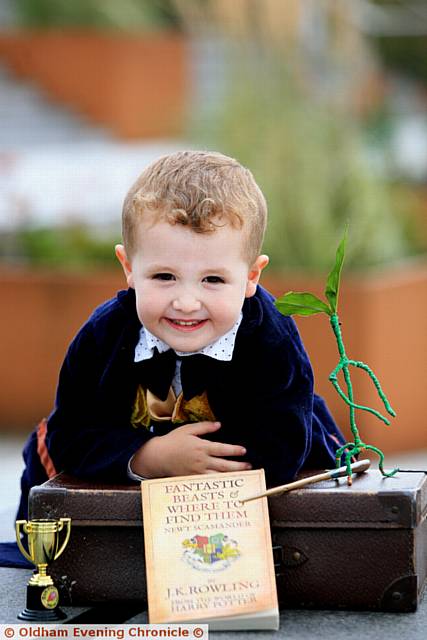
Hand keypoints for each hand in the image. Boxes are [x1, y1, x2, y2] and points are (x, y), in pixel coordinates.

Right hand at [131, 421, 251, 477]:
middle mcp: (201, 461)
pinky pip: (208, 483)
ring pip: (218, 476)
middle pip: (224, 465)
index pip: (222, 449)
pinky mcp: (193, 479)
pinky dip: (219, 485)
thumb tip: (219, 425)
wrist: (159, 456)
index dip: (234, 450)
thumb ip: (205, 427)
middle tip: (249, 466)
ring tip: (243, 476)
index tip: (243, 451)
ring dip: (231, 477)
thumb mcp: (188, 430)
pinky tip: (226, 485)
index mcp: (201, 447)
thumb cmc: (173, 441)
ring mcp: (197, 472)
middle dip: (238, 466)